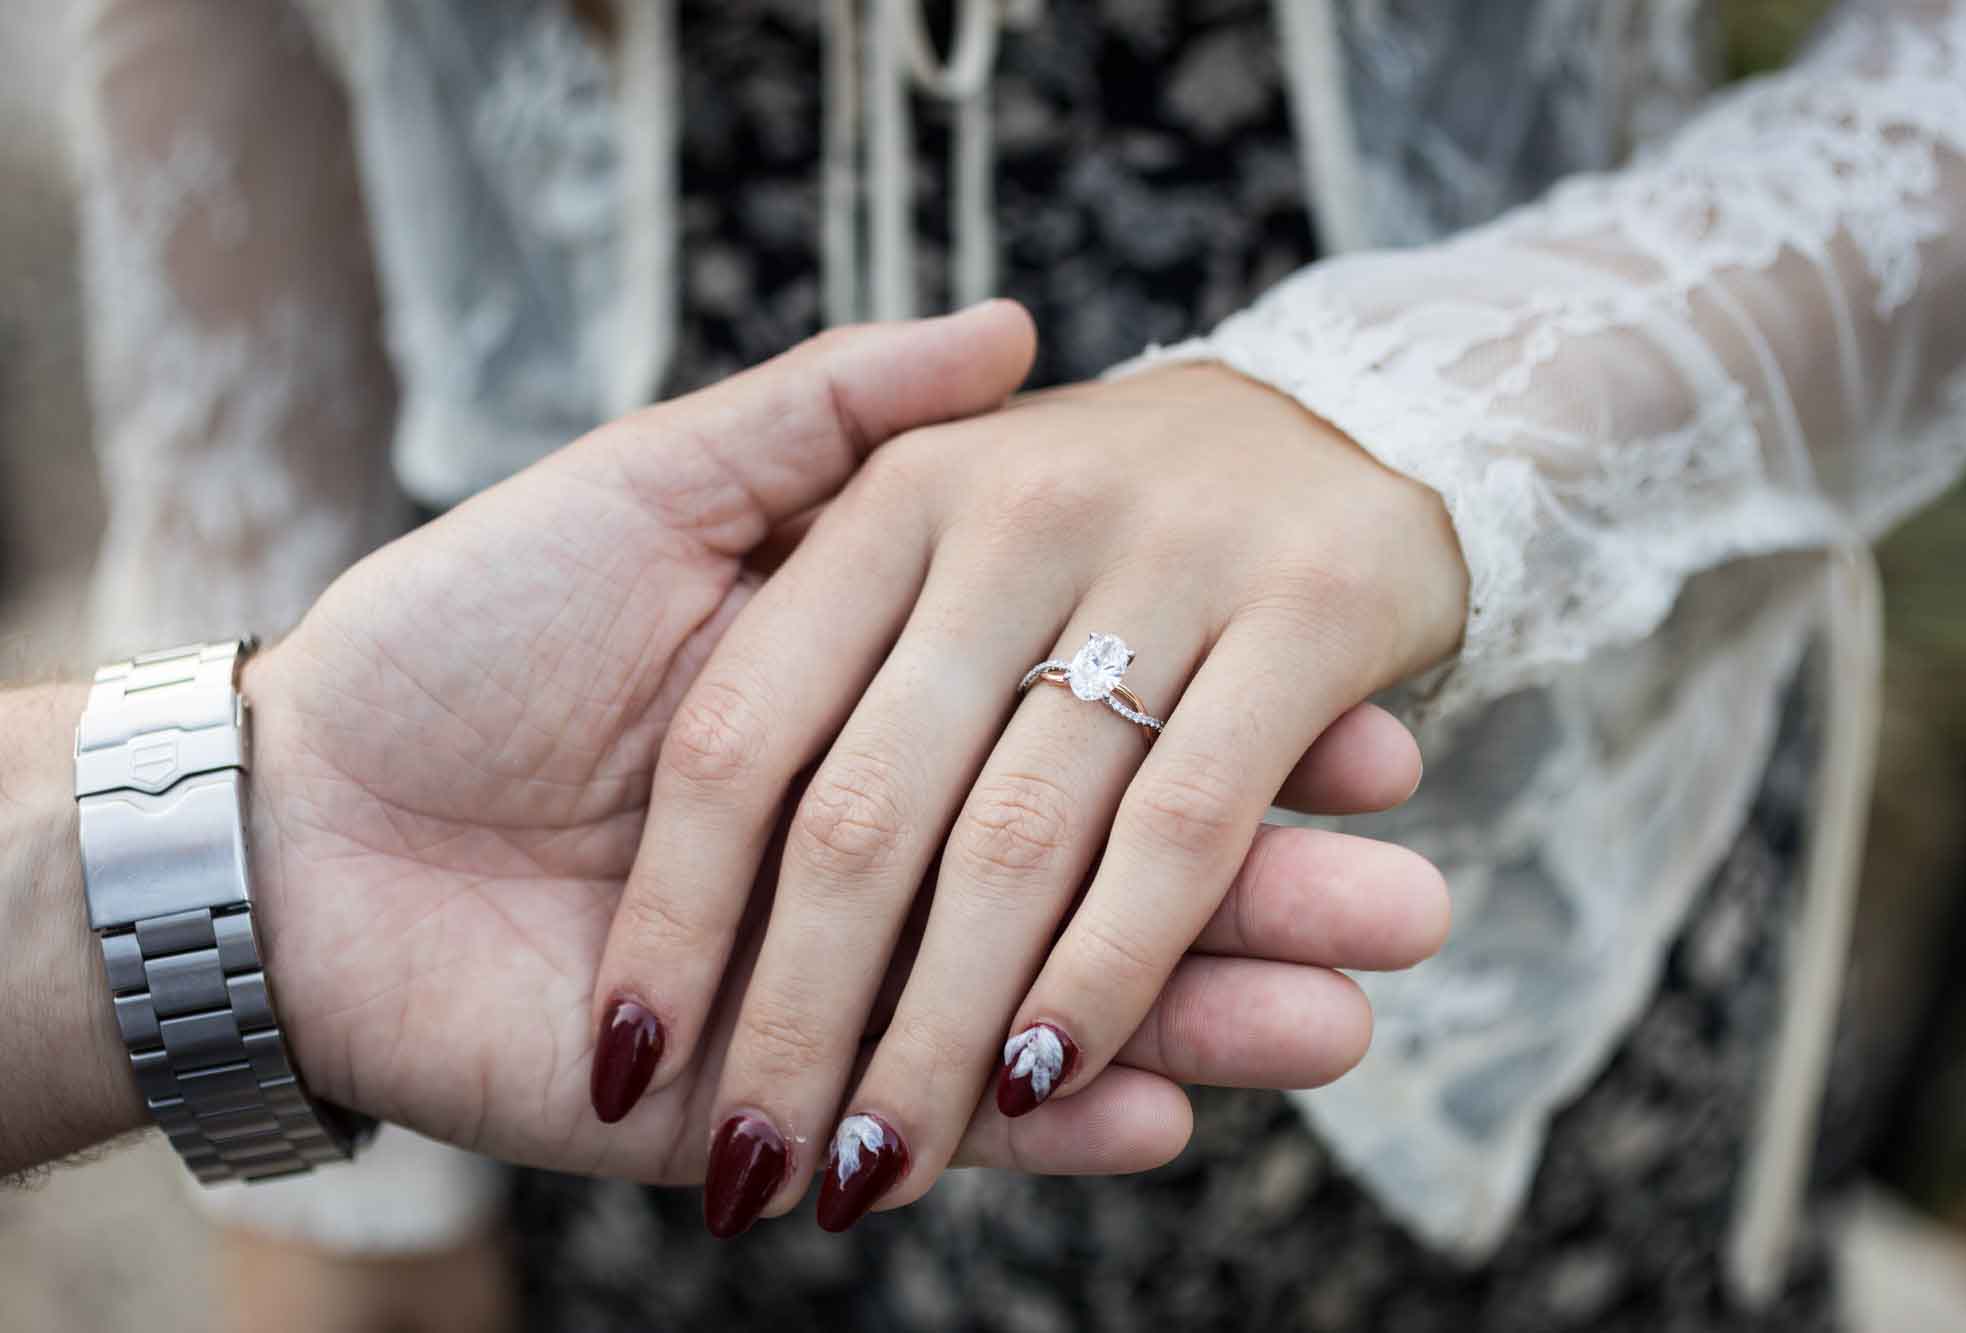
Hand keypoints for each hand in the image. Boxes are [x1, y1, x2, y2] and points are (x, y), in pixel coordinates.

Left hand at [236, 307, 1438, 1197]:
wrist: (300, 807)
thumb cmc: (474, 618)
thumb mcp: (661, 477)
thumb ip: (829, 410)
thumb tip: (1011, 322)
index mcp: (883, 684)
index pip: (1090, 722)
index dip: (1242, 735)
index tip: (1378, 726)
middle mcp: (885, 812)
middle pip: (1099, 866)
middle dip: (1261, 904)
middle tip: (1417, 917)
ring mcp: (843, 953)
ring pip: (1046, 994)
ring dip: (1202, 1022)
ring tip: (1355, 1028)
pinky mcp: (794, 1072)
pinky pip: (940, 1112)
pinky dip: (1053, 1119)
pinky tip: (1175, 1112)